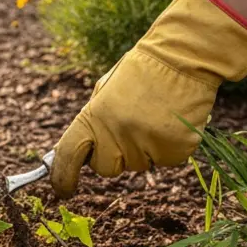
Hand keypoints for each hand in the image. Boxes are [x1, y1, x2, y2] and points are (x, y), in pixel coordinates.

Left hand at [49, 0, 246, 196]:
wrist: (184, 57)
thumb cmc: (141, 72)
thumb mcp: (105, 92)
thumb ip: (93, 123)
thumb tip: (83, 152)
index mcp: (94, 117)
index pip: (68, 155)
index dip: (62, 176)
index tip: (62, 189)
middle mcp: (118, 135)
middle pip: (106, 168)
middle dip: (113, 155)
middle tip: (128, 127)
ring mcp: (149, 145)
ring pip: (138, 164)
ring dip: (143, 149)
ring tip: (153, 115)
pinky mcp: (178, 151)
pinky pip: (165, 161)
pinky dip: (168, 147)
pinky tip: (171, 121)